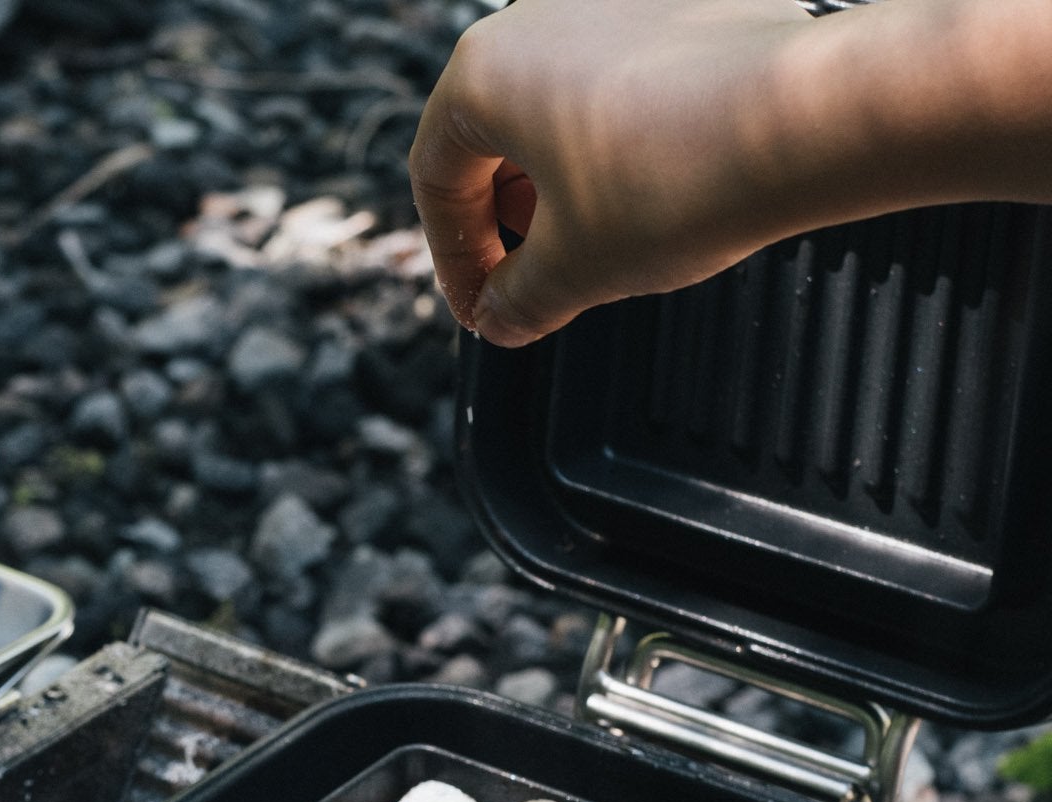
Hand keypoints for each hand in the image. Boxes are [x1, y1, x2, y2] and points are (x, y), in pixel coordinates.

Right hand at [410, 0, 816, 346]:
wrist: (814, 119)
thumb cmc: (678, 183)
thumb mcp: (573, 271)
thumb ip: (516, 302)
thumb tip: (501, 319)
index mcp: (483, 73)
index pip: (436, 179)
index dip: (454, 260)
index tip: (484, 308)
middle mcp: (537, 17)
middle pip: (491, 136)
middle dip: (507, 221)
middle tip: (536, 282)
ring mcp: (609, 1)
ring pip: (555, 107)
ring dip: (560, 184)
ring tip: (599, 243)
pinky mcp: (676, 6)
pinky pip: (618, 82)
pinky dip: (616, 145)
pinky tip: (656, 194)